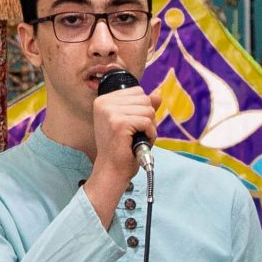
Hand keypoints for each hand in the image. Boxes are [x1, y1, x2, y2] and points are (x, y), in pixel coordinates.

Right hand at [86, 80, 154, 224]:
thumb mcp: (132, 123)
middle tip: (136, 133)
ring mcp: (110, 112)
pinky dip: (150, 134)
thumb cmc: (122, 148)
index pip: (137, 91)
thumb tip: (157, 95)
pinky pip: (147, 122)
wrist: (112, 169)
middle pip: (144, 99)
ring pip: (148, 109)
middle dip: (148, 118)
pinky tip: (140, 142)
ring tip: (137, 138)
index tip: (133, 125)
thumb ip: (143, 107)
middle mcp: (104, 103)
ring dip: (149, 127)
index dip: (142, 109)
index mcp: (104, 100)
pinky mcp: (119, 123)